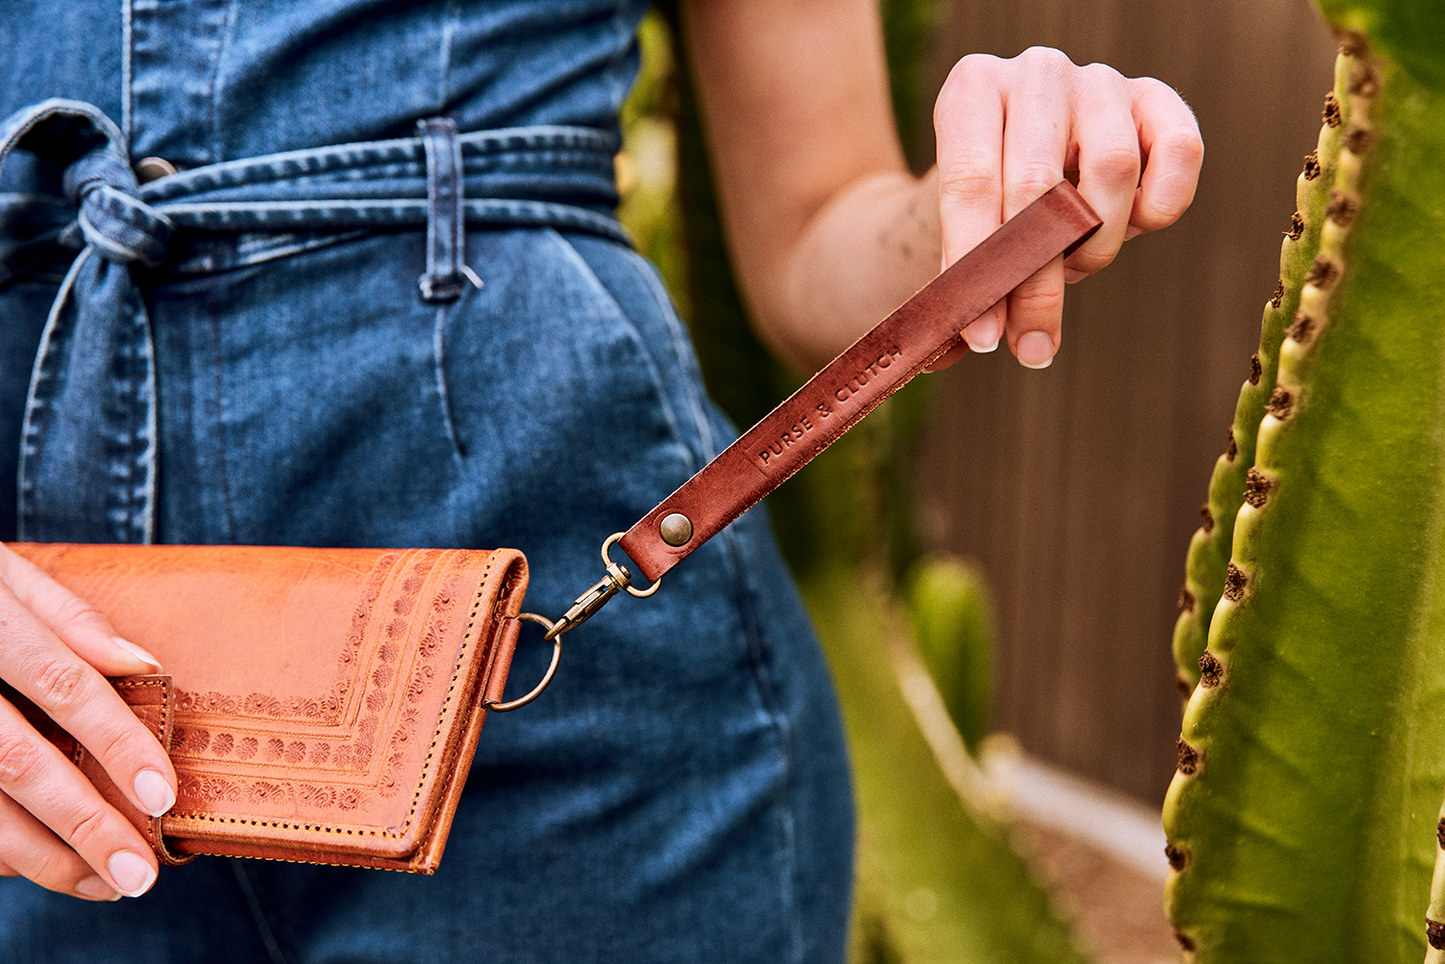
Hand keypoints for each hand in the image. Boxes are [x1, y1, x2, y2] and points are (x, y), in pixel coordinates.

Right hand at [0, 544, 175, 899]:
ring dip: (45, 856)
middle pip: (18, 763)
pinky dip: (5, 851)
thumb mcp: (7, 576)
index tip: (164, 795)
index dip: (115, 743)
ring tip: (108, 883)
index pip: (63, 687)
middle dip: (84, 824)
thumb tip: (143, 665)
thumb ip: (71, 619)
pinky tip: (53, 867)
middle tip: (141, 874)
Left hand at [932, 46, 1202, 368]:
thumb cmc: (983, 203)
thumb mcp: (958, 231)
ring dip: (1094, 246)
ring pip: (1112, 172)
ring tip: (1071, 267)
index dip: (977, 265)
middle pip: (1038, 186)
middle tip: (1030, 346)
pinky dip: (1159, 208)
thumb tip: (976, 341)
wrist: (1020, 152)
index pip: (970, 183)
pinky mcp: (1156, 98)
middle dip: (1034, 282)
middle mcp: (1035, 73)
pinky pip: (1180, 152)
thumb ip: (965, 278)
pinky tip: (1132, 228)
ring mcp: (1100, 81)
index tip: (983, 337)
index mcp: (971, 90)